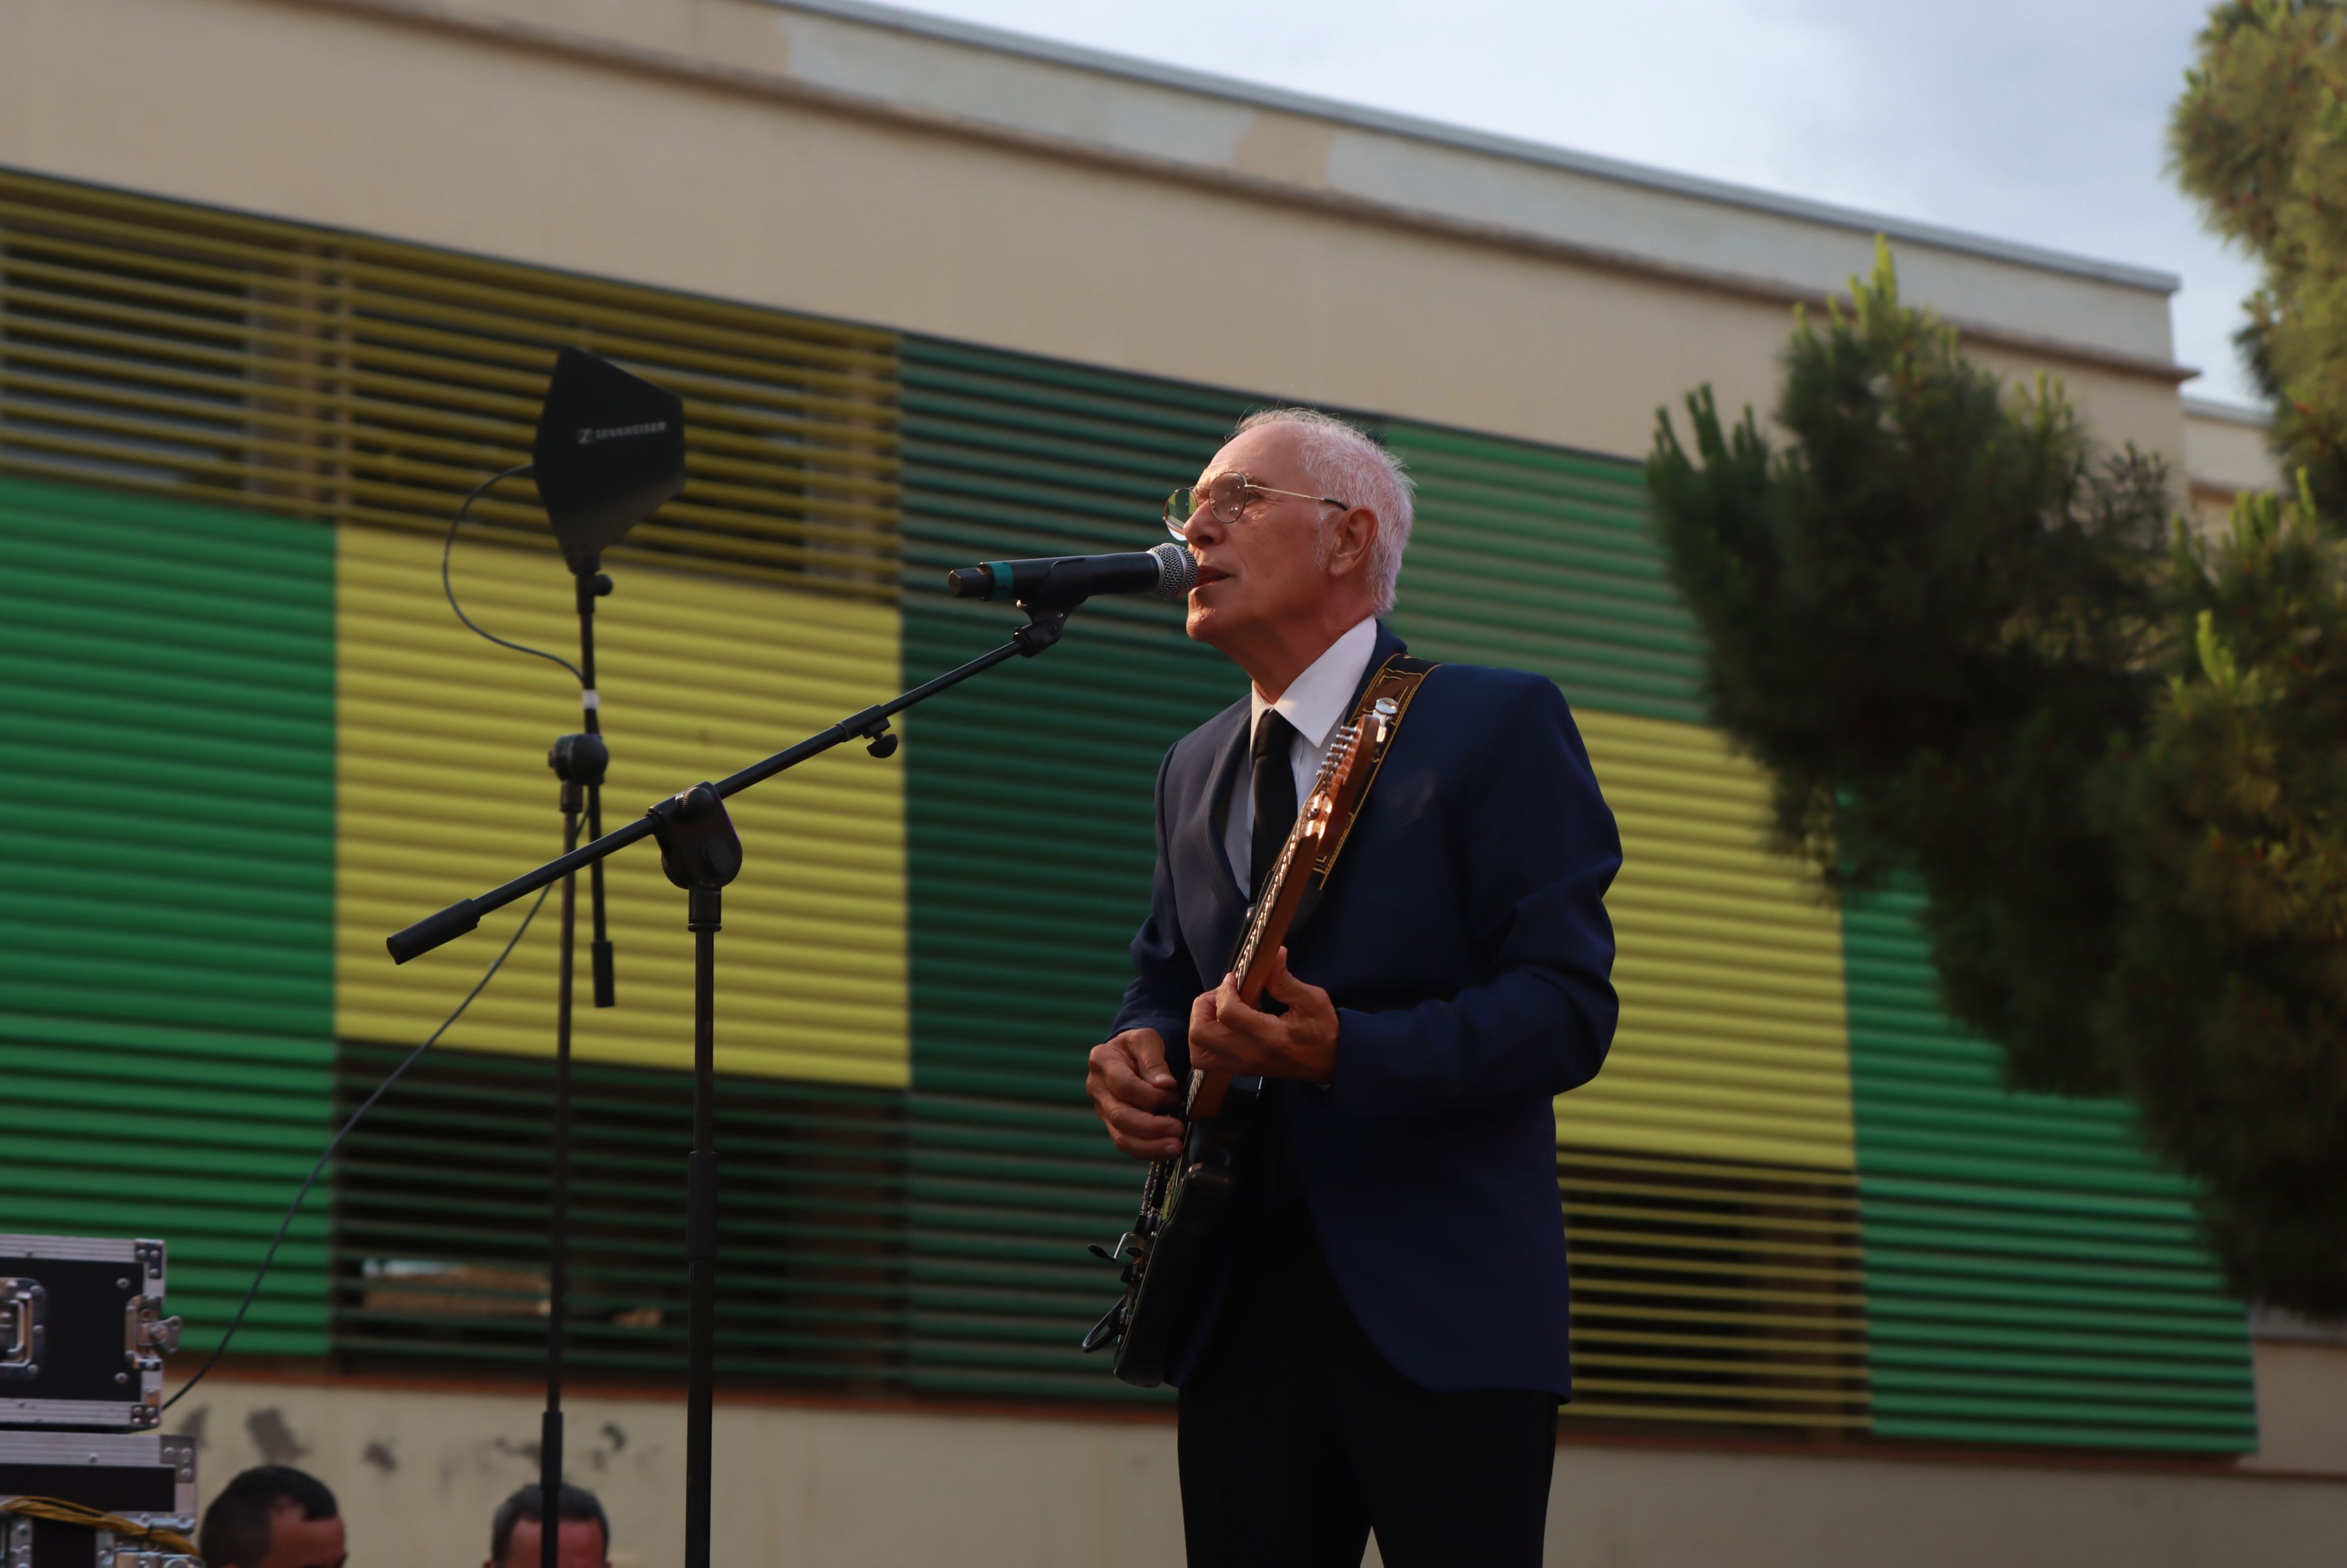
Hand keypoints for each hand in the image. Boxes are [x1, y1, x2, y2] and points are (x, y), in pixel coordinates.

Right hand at [1087, 1027, 1184, 1160]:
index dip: (1150, 1094)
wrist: (1130, 1055)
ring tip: (1175, 1146)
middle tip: (1178, 1128)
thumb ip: (1154, 1060)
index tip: (1174, 1095)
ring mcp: (1103, 1109)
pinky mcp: (1113, 1125)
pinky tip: (1167, 1150)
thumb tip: (1164, 1084)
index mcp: (1102, 1060)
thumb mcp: (1148, 1039)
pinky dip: (1148, 1151)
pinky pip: (1128, 1144)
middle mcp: (1097, 1087)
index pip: (1124, 1084)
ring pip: (1121, 1137)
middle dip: (1151, 1126)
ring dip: (1150, 1146)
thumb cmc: (1140, 1046)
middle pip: (1120, 1115)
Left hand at [1186, 948, 1338, 1083]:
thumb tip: (1273, 953)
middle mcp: (1249, 1055)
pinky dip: (1204, 1039)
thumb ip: (1285, 979)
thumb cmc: (1324, 1031)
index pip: (1228, 1013)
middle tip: (1223, 994)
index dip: (1224, 990)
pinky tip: (1222, 1024)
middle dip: (1204, 1006)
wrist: (1332, 1063)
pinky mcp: (1239, 1070)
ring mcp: (1241, 1066)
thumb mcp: (1312, 1000)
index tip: (1235, 978)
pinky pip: (1205, 1059)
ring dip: (1199, 1025)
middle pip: (1200, 1034)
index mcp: (1269, 1037)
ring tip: (1219, 1010)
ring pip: (1197, 1051)